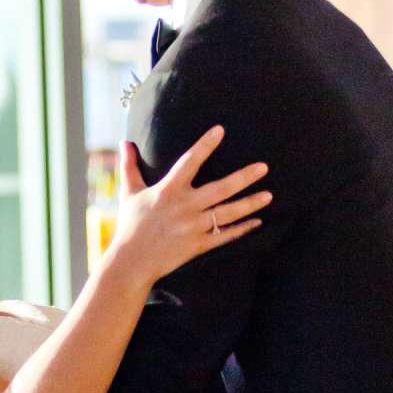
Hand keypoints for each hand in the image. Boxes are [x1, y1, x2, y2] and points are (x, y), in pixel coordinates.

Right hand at [110, 126, 270, 283]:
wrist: (131, 262)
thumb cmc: (130, 226)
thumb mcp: (129, 193)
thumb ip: (129, 166)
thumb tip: (124, 142)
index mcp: (168, 190)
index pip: (190, 161)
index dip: (205, 145)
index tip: (220, 130)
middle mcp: (184, 207)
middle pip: (220, 189)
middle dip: (244, 178)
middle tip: (264, 167)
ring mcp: (193, 227)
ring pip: (228, 214)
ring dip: (250, 204)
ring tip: (268, 195)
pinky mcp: (197, 245)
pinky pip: (224, 236)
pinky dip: (241, 229)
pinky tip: (257, 221)